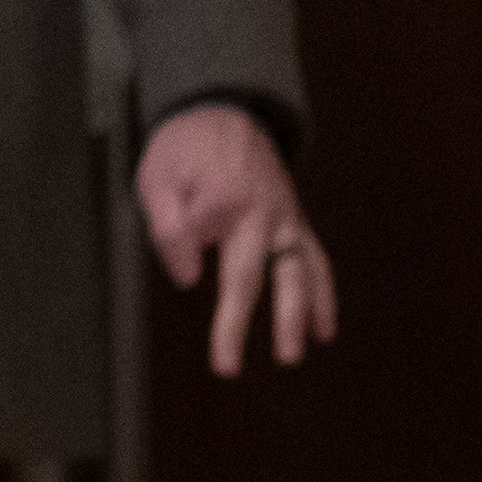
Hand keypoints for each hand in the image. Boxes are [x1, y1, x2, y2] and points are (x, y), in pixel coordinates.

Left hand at [138, 101, 339, 376]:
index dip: (182, 252)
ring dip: (294, 315)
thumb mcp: (157, 174)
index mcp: (218, 195)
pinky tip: (324, 330)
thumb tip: (187, 279)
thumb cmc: (183, 152)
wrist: (223, 114)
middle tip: (226, 367)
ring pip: (295, 272)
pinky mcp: (296, 224)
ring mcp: (283, 219)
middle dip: (236, 320)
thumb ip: (167, 224)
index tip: (184, 276)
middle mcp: (258, 211)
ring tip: (290, 354)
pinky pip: (316, 262)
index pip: (195, 236)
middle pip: (249, 272)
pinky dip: (324, 295)